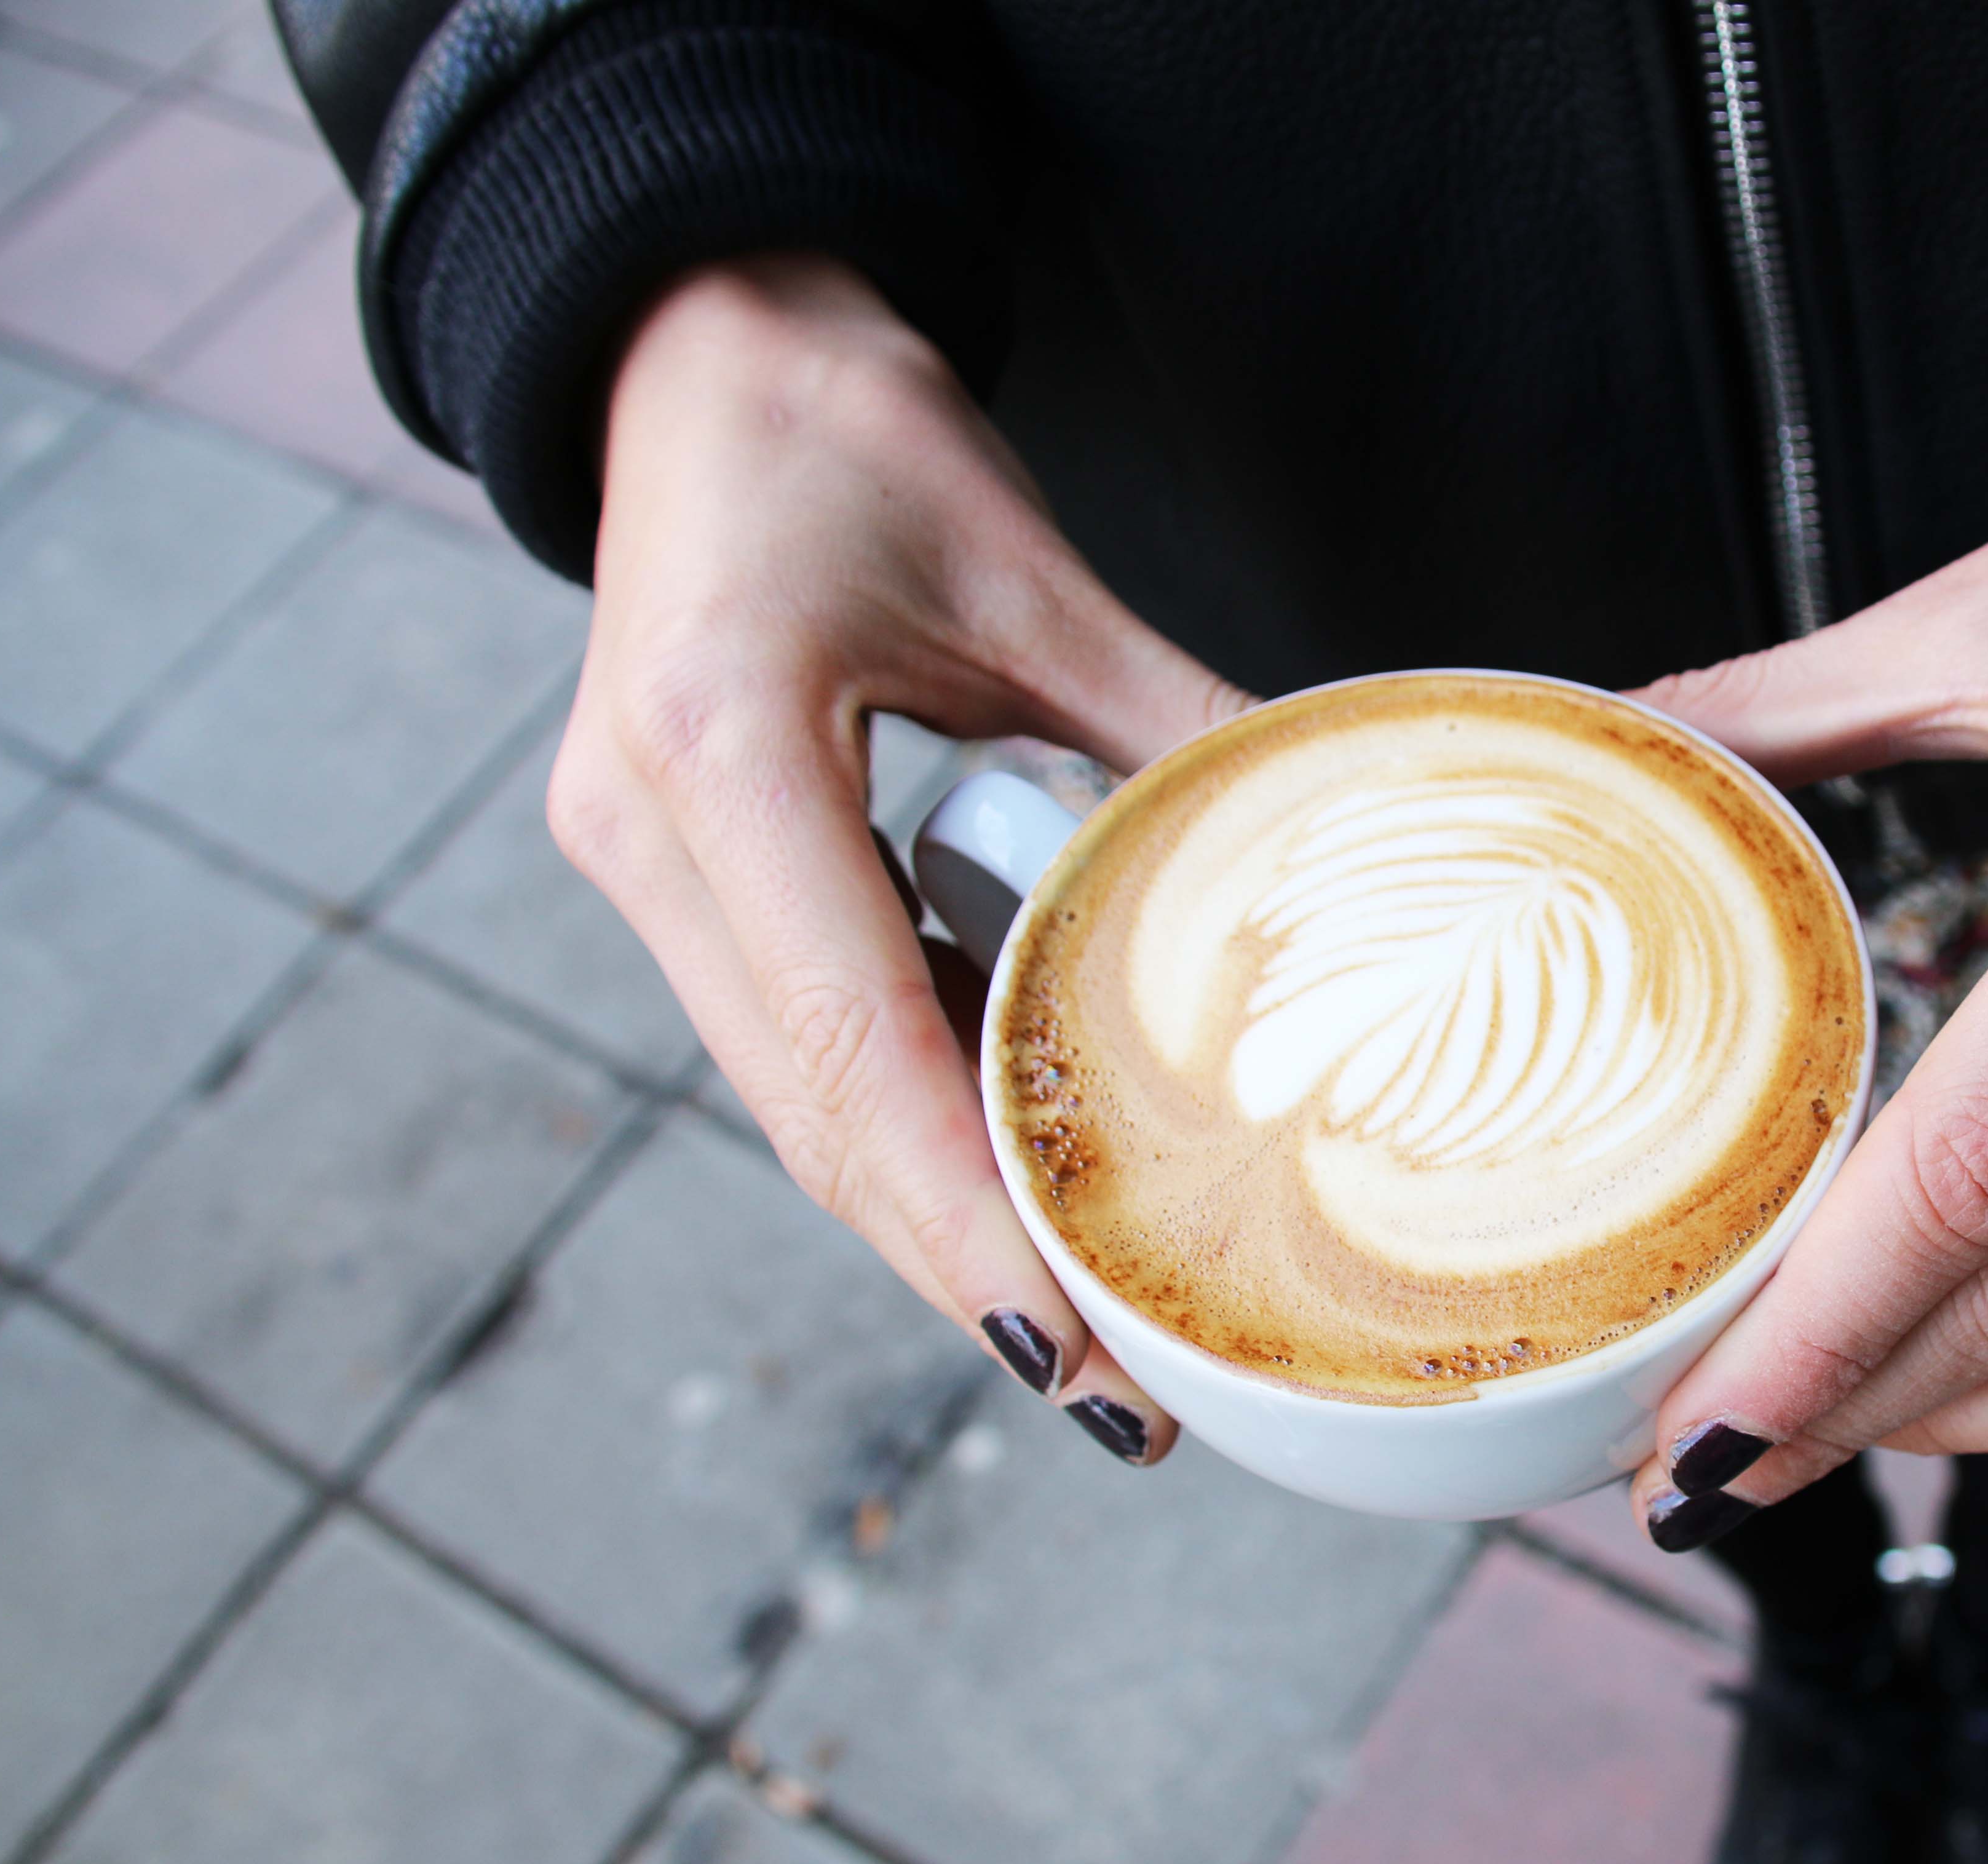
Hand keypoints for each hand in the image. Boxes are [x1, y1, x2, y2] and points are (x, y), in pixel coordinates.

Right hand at [550, 253, 1252, 1459]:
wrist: (699, 343)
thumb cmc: (848, 427)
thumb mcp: (1031, 573)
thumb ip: (1171, 732)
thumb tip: (1340, 863)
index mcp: (718, 751)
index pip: (853, 1048)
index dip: (961, 1224)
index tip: (1073, 1355)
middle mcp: (649, 835)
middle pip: (821, 1118)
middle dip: (963, 1268)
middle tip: (1123, 1396)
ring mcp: (647, 865)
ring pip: (806, 1101)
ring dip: (938, 1218)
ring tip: (1093, 1326)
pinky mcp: (680, 873)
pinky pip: (805, 1036)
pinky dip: (914, 1120)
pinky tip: (1022, 1182)